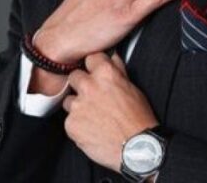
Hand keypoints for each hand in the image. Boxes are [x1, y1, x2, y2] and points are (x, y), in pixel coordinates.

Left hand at [63, 52, 157, 170]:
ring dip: (78, 105)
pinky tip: (92, 129)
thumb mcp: (132, 88)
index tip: (94, 71)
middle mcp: (89, 87)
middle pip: (74, 76)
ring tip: (94, 116)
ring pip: (69, 100)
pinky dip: (78, 124)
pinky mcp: (71, 124)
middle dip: (82, 84)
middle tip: (93, 96)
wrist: (136, 148)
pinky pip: (69, 120)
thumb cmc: (138, 119)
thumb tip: (112, 57)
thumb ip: (118, 70)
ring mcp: (78, 106)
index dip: (93, 66)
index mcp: (106, 74)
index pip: (90, 57)